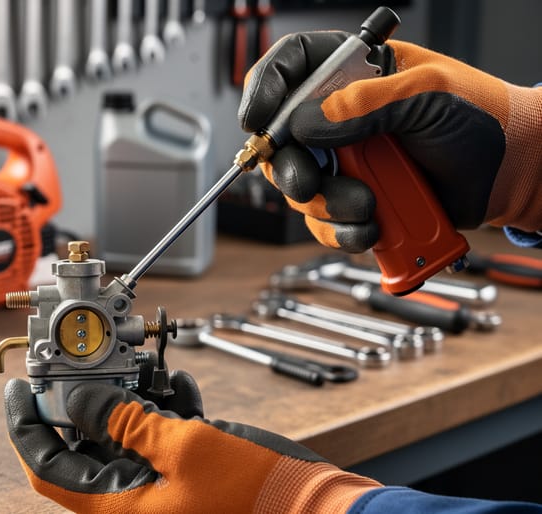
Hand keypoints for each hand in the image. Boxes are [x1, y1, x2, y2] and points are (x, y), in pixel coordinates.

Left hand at [3, 362, 379, 512]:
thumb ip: (124, 420)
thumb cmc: (258, 495)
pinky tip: (177, 383)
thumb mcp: (181, 446)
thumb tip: (78, 396)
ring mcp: (162, 485)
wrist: (321, 511)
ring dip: (131, 397)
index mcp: (119, 507)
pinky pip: (160, 434)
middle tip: (87, 361)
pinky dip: (164, 405)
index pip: (48, 468)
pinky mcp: (190, 470)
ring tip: (141, 367)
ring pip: (124, 433)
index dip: (26, 428)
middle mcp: (134, 499)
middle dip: (86, 400)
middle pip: (84, 444)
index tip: (18, 392)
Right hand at [238, 31, 541, 251]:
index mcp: (353, 71)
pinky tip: (371, 227)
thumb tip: (308, 122)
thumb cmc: (480, 116)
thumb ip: (367, 103)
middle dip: (291, 169)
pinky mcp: (354, 198)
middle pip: (281, 140)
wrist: (511, 171)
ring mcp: (345, 160)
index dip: (264, 90)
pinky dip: (340, 232)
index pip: (290, 67)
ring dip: (326, 205)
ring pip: (300, 188)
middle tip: (309, 184)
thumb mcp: (427, 94)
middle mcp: (339, 116)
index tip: (257, 121)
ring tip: (368, 206)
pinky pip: (324, 223)